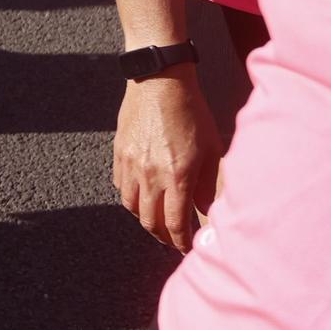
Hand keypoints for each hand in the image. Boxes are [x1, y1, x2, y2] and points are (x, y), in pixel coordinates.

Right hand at [114, 71, 221, 251]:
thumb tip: (206, 209)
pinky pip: (119, 184)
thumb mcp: (211, 149)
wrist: (160, 81)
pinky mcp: (119, 151)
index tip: (187, 248)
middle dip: (162, 235)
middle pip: (149, 220)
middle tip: (172, 239)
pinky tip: (141, 193)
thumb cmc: (191, 111)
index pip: (175, 224)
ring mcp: (131, 163)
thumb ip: (209, 184)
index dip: (181, 242)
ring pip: (130, 205)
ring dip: (144, 217)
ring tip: (156, 219)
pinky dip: (130, 195)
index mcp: (177, 176)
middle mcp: (150, 174)